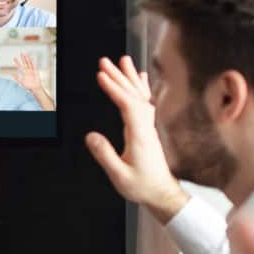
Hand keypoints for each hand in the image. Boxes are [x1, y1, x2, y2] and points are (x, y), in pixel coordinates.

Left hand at [11, 52, 45, 93]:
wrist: (35, 88)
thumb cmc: (28, 86)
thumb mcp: (21, 82)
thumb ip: (17, 78)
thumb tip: (12, 74)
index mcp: (24, 73)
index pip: (20, 66)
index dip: (17, 62)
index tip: (14, 58)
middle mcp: (27, 71)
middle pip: (25, 63)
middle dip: (23, 58)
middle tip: (20, 53)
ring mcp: (31, 70)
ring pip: (29, 63)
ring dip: (27, 59)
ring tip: (25, 54)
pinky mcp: (35, 71)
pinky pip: (33, 65)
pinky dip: (32, 62)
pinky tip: (30, 58)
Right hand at [80, 55, 187, 219]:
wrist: (162, 193)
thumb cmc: (142, 186)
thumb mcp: (119, 175)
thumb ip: (105, 155)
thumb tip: (91, 136)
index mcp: (140, 136)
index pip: (127, 106)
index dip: (114, 89)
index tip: (101, 76)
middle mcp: (146, 127)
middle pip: (133, 95)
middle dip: (118, 76)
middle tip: (105, 61)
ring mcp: (149, 127)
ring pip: (140, 96)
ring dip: (130, 77)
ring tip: (123, 60)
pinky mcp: (148, 129)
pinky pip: (145, 102)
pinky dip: (141, 88)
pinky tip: (139, 78)